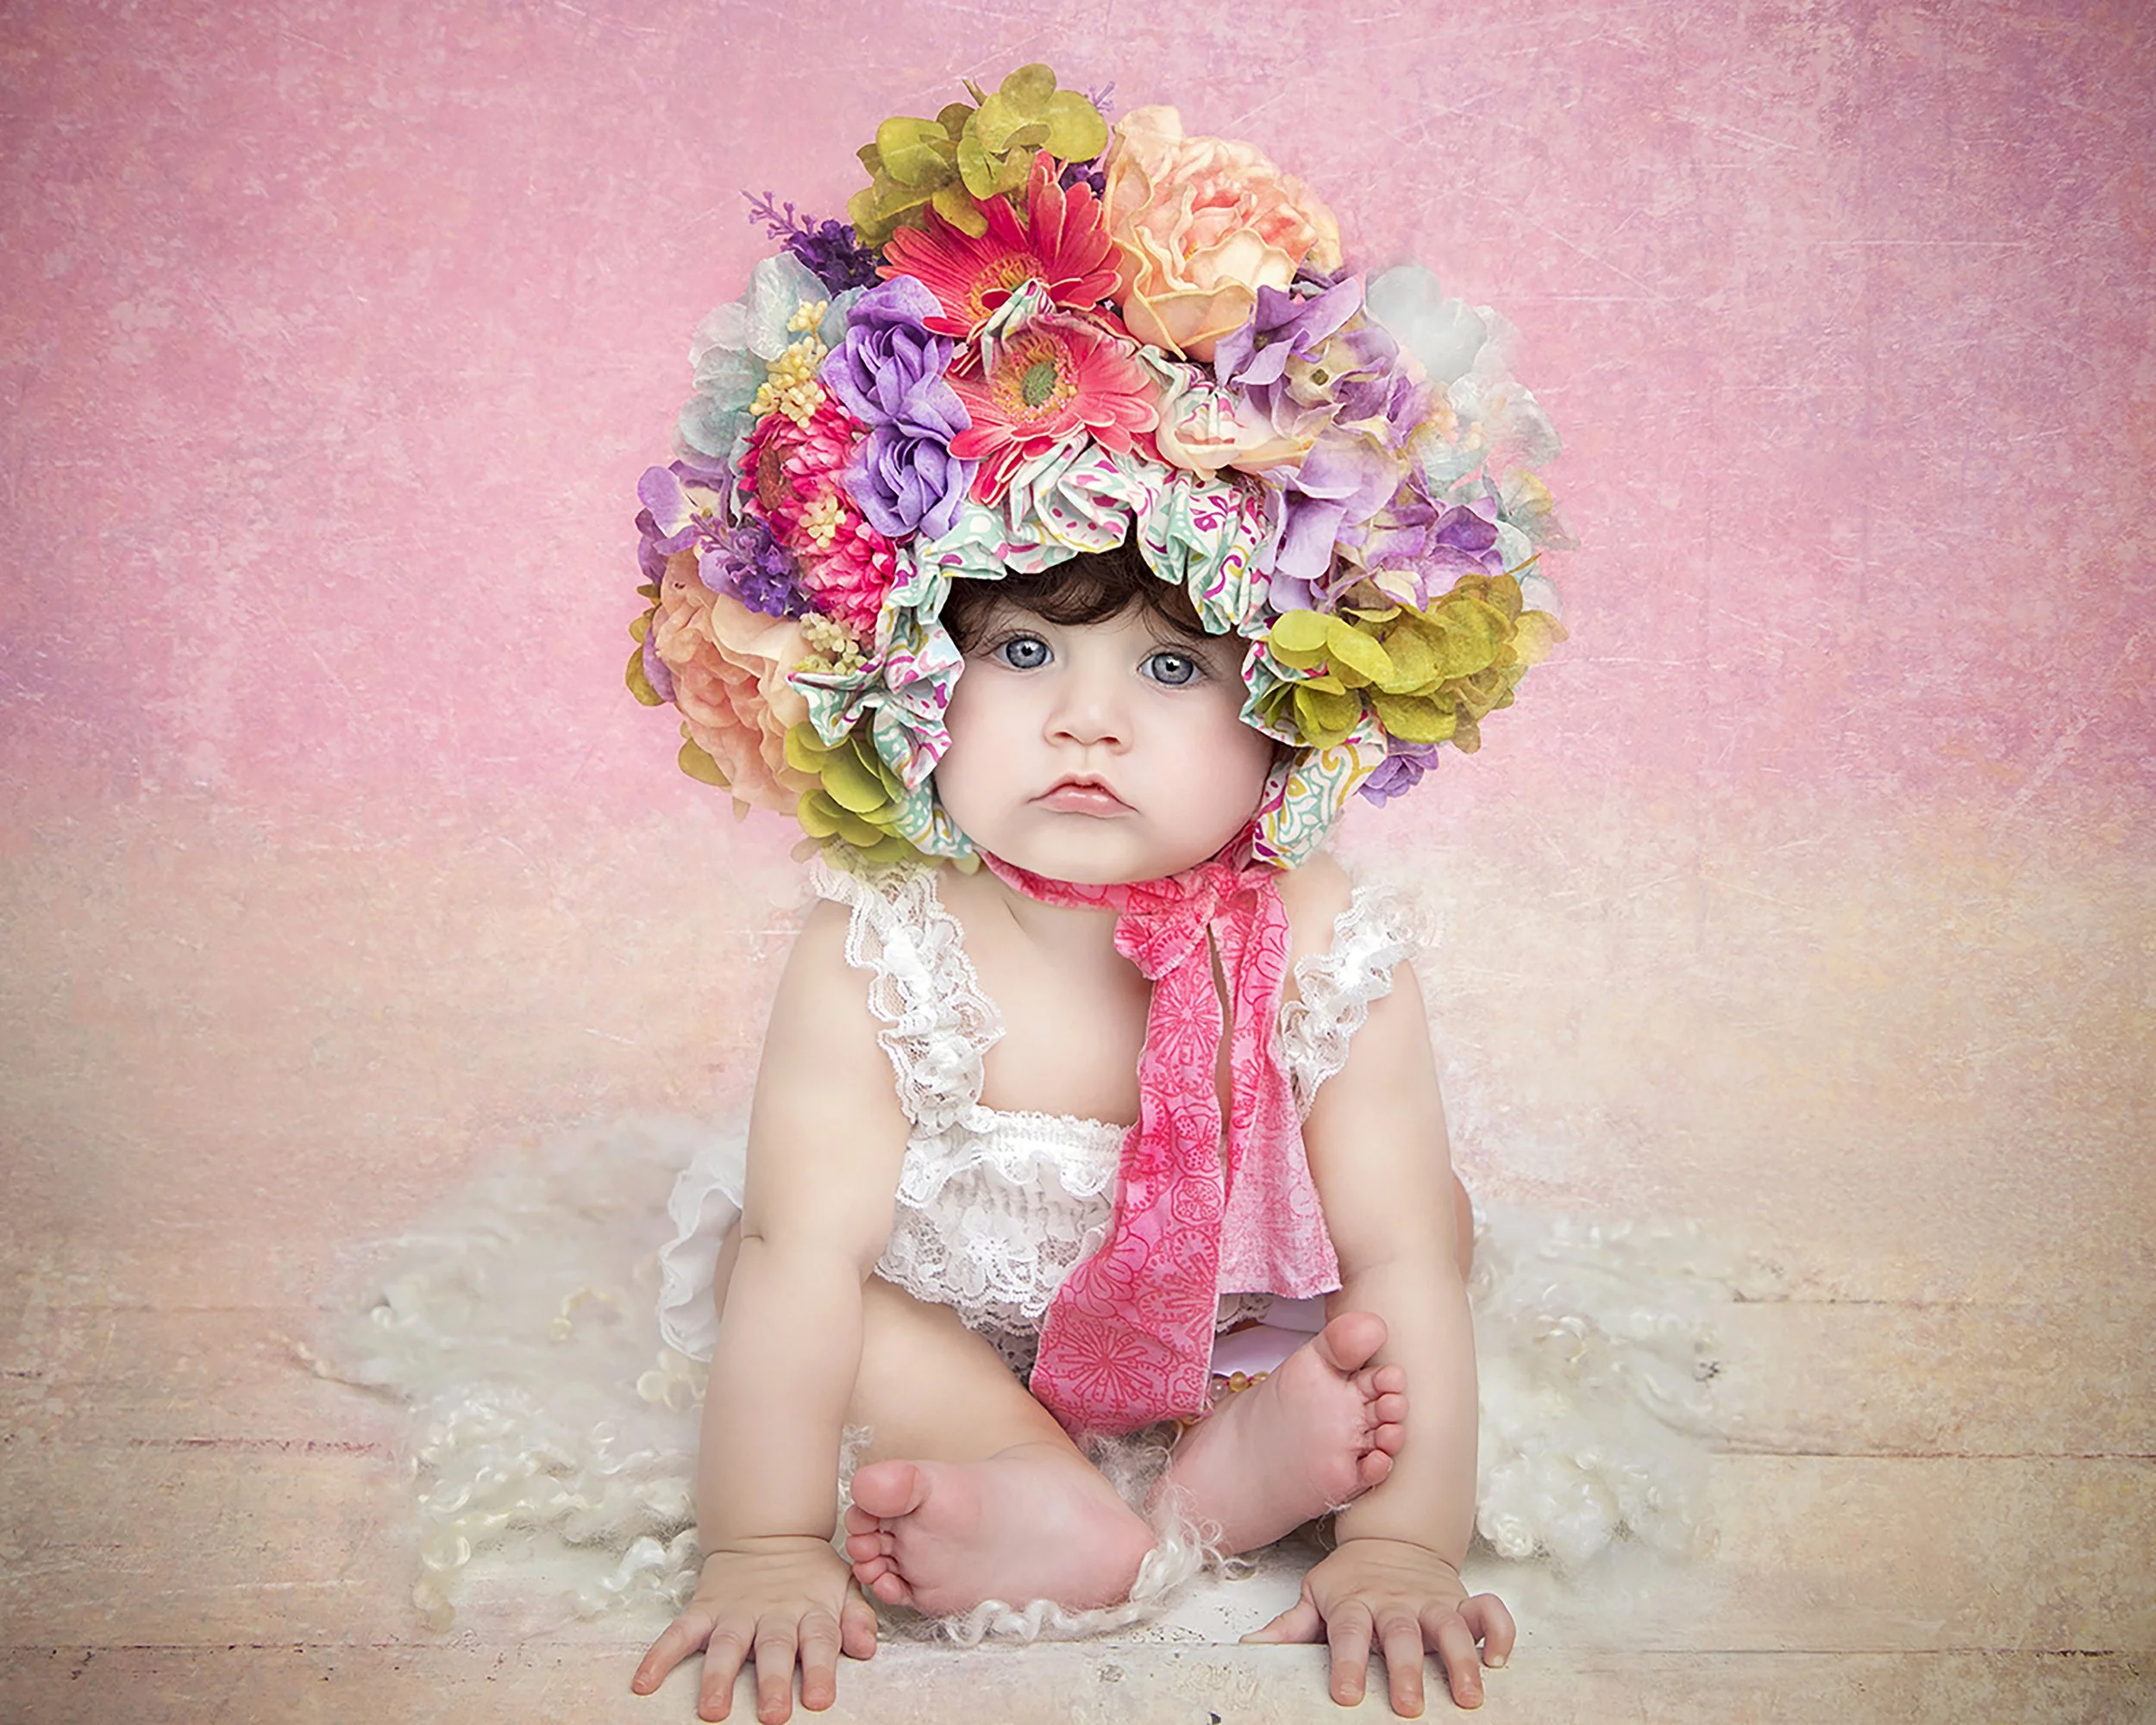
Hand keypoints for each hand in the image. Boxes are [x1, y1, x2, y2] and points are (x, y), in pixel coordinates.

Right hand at [631, 1536, 878, 1722]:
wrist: (769, 1533)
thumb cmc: (811, 1575)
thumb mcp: (843, 1587)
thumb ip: (856, 1617)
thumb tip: (866, 1647)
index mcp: (810, 1611)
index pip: (819, 1641)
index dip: (820, 1669)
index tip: (819, 1699)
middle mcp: (773, 1613)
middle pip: (774, 1648)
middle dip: (772, 1681)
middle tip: (772, 1715)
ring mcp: (736, 1612)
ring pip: (727, 1645)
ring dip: (718, 1677)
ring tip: (713, 1710)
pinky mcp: (705, 1610)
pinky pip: (679, 1632)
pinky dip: (660, 1656)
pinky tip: (644, 1682)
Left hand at [1242, 1536, 1513, 1714]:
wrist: (1392, 1538)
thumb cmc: (1352, 1579)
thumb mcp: (1317, 1595)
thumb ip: (1290, 1625)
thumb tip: (1250, 1646)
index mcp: (1356, 1603)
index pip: (1348, 1633)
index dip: (1346, 1662)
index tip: (1345, 1695)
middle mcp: (1395, 1602)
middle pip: (1401, 1633)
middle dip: (1406, 1668)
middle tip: (1409, 1705)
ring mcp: (1432, 1601)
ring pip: (1450, 1626)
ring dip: (1461, 1659)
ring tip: (1468, 1694)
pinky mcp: (1462, 1601)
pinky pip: (1490, 1611)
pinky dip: (1500, 1631)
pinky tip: (1500, 1659)